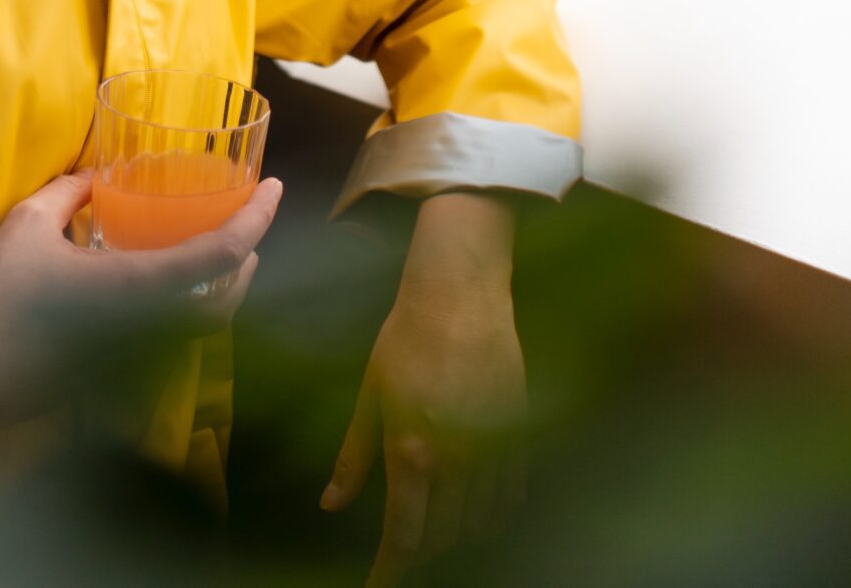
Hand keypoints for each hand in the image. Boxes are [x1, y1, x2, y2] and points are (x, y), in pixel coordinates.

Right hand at [0, 170, 282, 435]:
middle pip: (227, 301)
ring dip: (220, 290)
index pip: (223, 254)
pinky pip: (170, 342)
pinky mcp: (116, 376)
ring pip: (202, 327)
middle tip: (246, 224)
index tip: (276, 187)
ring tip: (213, 254)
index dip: (258, 218)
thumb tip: (90, 178)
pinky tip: (162, 291)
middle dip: (246, 262)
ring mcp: (136, 360)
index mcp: (140, 288)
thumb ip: (66, 194)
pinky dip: (185, 312)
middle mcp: (151, 329)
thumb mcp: (28, 226)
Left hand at [321, 192, 523, 585]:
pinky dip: (494, 510)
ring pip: (481, 520)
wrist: (461, 293)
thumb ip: (354, 456)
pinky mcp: (519, 432)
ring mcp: (493, 449)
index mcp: (412, 454)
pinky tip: (479, 508)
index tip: (377, 587)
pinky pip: (511, 492)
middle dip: (421, 553)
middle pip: (444, 536)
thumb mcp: (369, 395)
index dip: (390, 571)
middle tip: (402, 552)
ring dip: (458, 534)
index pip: (405, 537)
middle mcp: (456, 463)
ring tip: (438, 531)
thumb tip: (331, 504)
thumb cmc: (405, 337)